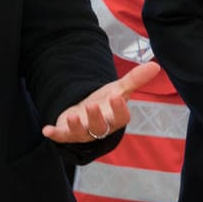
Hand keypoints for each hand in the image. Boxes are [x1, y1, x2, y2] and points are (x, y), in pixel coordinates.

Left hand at [43, 61, 161, 143]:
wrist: (86, 113)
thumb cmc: (105, 103)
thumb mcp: (118, 89)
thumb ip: (134, 80)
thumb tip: (155, 65)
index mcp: (114, 119)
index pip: (121, 118)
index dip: (119, 109)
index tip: (117, 96)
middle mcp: (100, 128)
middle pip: (100, 127)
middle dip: (96, 118)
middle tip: (92, 105)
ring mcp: (83, 132)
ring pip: (81, 133)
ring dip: (76, 125)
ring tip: (73, 114)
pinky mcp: (66, 132)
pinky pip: (60, 136)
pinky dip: (54, 133)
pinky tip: (46, 129)